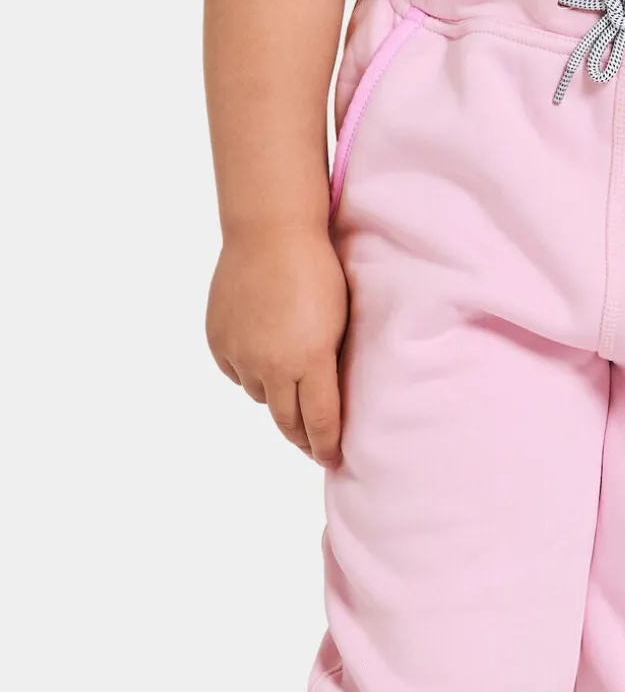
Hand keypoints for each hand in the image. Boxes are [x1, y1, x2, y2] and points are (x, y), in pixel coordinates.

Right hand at [207, 227, 348, 466]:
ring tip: (287, 381)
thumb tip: (328, 400)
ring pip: (260, 396)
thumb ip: (330, 366)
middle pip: (286, 422)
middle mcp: (271, 366)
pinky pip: (236, 373)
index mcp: (309, 362)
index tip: (332, 461)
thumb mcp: (339, 324)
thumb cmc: (317, 272)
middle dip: (302, 438)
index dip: (326, 447)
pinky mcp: (218, 341)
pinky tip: (260, 354)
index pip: (319, 423)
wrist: (270, 231)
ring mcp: (241, 354)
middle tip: (313, 446)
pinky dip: (249, 371)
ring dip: (274, 396)